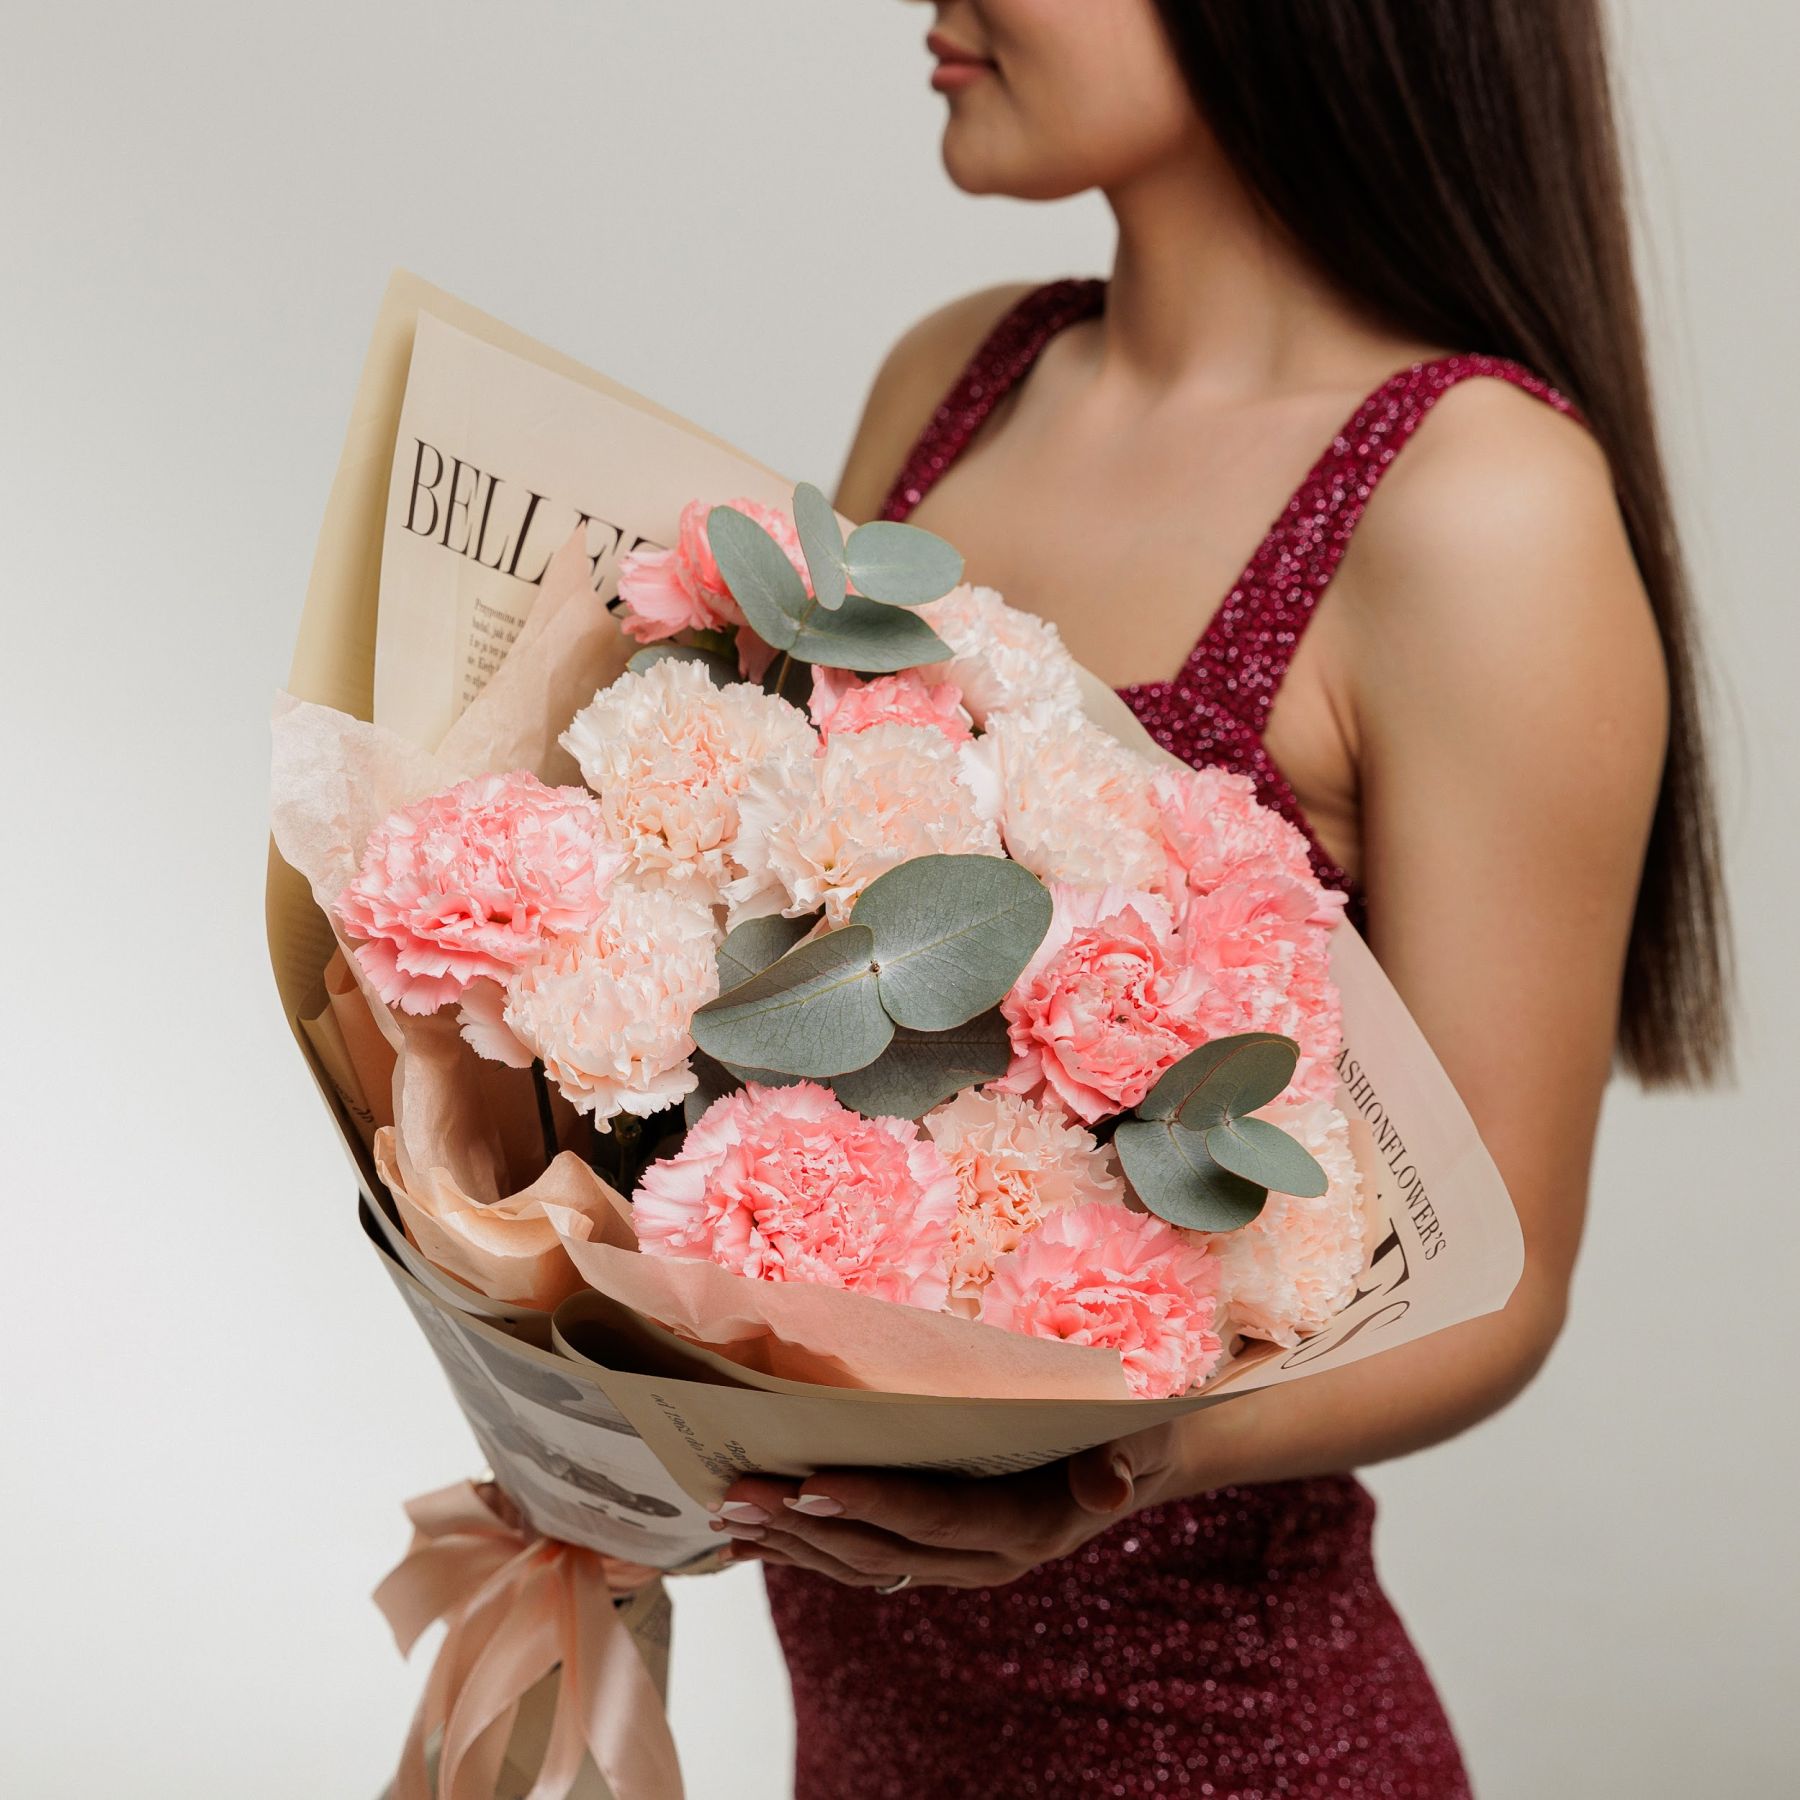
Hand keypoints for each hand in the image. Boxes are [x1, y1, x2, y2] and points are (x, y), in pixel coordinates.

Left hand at [711, 1421, 1185, 1590]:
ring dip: (792, 1541)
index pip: (943, 1519)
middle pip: (887, 1548)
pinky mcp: (932, 1553)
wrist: (1126, 1458)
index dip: (880, 1505)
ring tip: (729, 1509)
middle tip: (741, 1492)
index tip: (814, 1484)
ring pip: (863, 1563)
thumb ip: (1122, 1458)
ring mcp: (955, 1562)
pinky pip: (860, 1559)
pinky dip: (802, 1548)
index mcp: (1029, 1527)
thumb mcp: (1136, 1433)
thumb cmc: (1125, 1428)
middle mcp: (986, 1558)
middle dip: (809, 1525)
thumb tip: (1111, 1484)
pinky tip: (748, 1536)